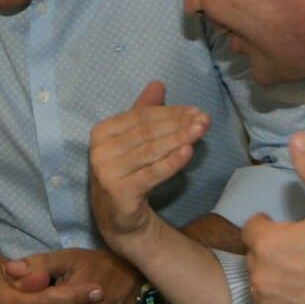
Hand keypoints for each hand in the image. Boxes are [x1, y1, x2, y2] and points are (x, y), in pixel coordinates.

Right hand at [90, 81, 209, 254]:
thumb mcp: (133, 141)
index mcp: (101, 132)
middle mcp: (100, 150)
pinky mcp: (119, 192)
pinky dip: (171, 162)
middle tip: (204, 120)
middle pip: (147, 132)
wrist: (120, 219)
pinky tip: (188, 151)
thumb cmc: (128, 174)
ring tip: (201, 131)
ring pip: (151, 151)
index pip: (141, 117)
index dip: (170, 111)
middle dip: (178, 124)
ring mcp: (107, 172)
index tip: (196, 110)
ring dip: (179, 138)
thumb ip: (143, 112)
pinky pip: (151, 173)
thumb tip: (158, 84)